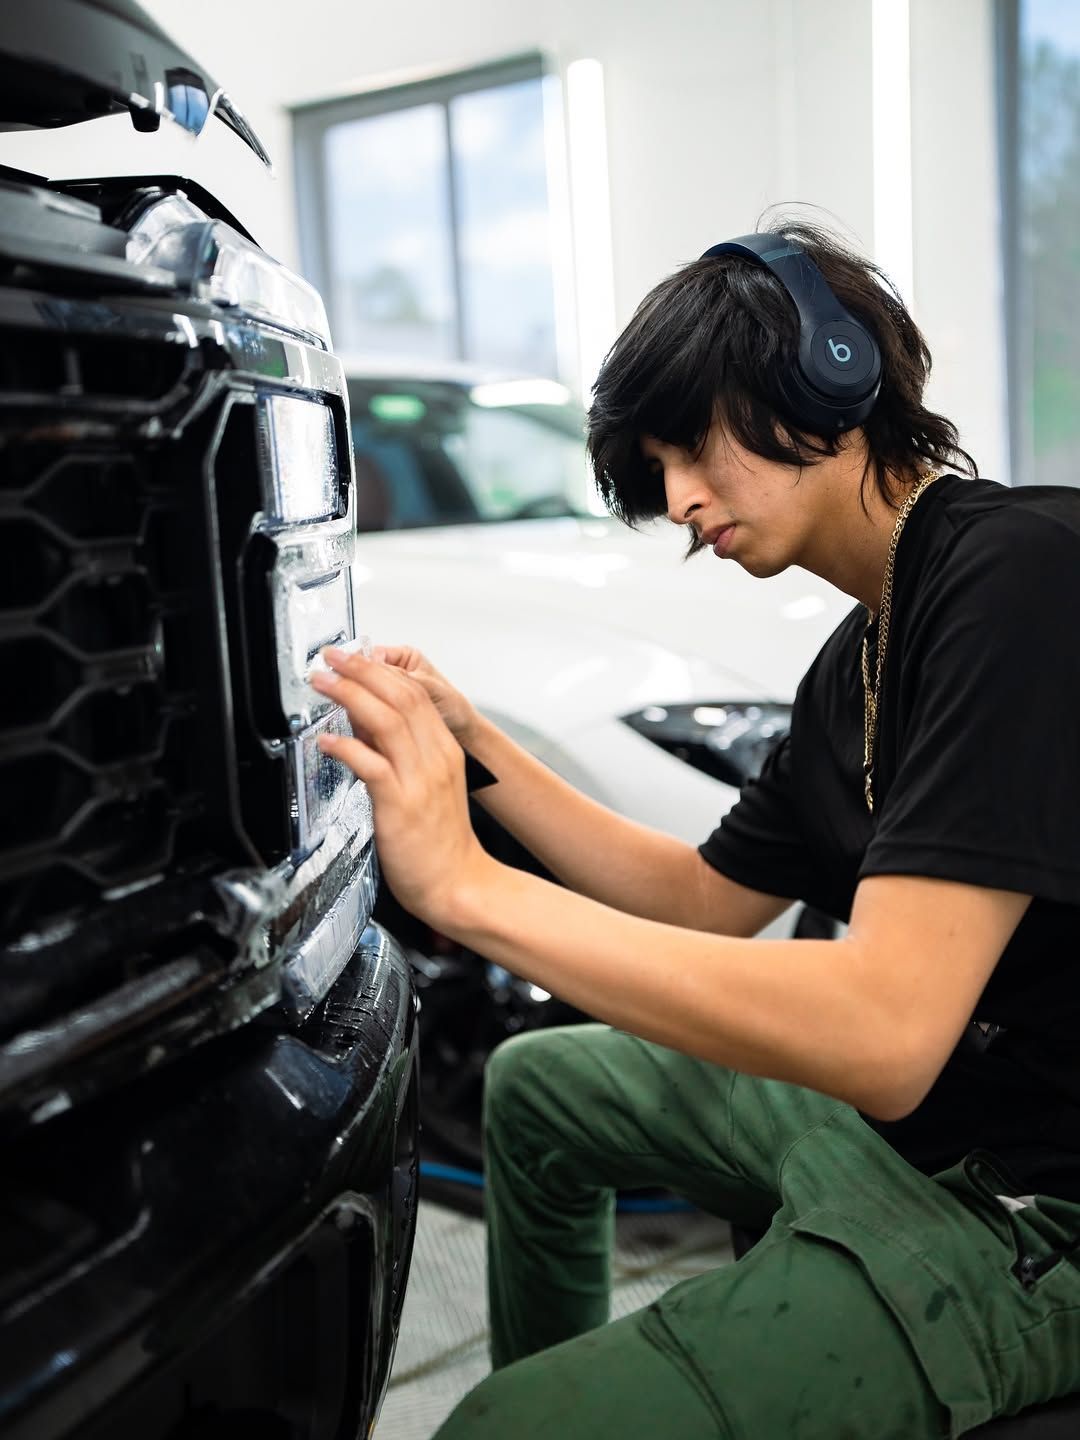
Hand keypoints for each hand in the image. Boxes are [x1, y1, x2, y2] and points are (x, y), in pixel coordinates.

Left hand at [311, 647, 491, 926]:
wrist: (460, 885)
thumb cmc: (441, 843)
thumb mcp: (428, 786)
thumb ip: (400, 753)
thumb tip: (364, 724)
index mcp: (444, 750)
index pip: (415, 693)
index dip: (381, 669)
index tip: (354, 658)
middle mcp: (435, 758)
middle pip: (400, 695)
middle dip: (362, 670)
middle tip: (332, 658)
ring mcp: (419, 780)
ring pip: (385, 720)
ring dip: (349, 694)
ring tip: (323, 683)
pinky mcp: (400, 804)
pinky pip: (370, 764)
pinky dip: (346, 746)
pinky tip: (327, 740)